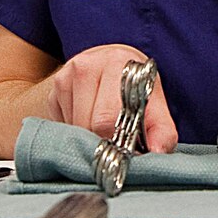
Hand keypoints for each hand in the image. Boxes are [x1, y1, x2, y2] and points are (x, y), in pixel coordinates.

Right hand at [48, 44, 179, 152]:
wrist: (113, 66)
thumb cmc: (137, 92)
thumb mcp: (157, 108)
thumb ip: (163, 133)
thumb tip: (158, 152)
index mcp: (118, 65)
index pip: (107, 118)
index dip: (117, 141)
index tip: (126, 151)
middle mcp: (88, 66)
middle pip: (88, 124)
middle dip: (102, 140)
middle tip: (116, 141)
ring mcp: (66, 75)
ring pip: (73, 127)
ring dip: (87, 136)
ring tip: (103, 128)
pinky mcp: (54, 88)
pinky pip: (62, 124)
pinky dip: (75, 130)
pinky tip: (88, 119)